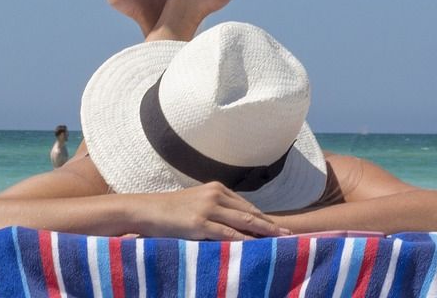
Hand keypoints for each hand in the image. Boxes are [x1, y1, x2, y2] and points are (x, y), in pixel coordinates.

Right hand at [132, 182, 290, 240]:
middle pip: (250, 212)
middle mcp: (215, 195)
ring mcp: (208, 208)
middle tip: (289, 233)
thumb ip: (215, 209)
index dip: (264, 217)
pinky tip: (256, 246)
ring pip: (243, 221)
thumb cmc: (170, 210)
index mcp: (216, 188)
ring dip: (264, 232)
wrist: (147, 210)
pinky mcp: (200, 223)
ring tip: (280, 240)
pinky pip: (227, 233)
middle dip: (270, 224)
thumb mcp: (196, 203)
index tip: (279, 226)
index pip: (246, 205)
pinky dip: (244, 240)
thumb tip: (233, 223)